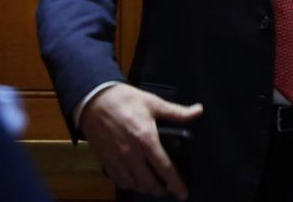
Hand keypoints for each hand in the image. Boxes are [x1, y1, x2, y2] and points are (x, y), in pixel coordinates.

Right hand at [80, 83, 202, 198]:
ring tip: (152, 185)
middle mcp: (131, 153)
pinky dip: (129, 184)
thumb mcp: (154, 103)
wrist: (95, 100)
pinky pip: (118, 180)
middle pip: (148, 183)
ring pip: (133, 185)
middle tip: (168, 188)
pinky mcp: (105, 160)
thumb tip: (198, 111)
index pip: (165, 168)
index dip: (176, 184)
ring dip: (144, 188)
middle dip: (160, 189)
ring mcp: (116, 159)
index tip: (182, 194)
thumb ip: (177, 112)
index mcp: (146, 140)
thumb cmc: (125, 100)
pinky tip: (134, 179)